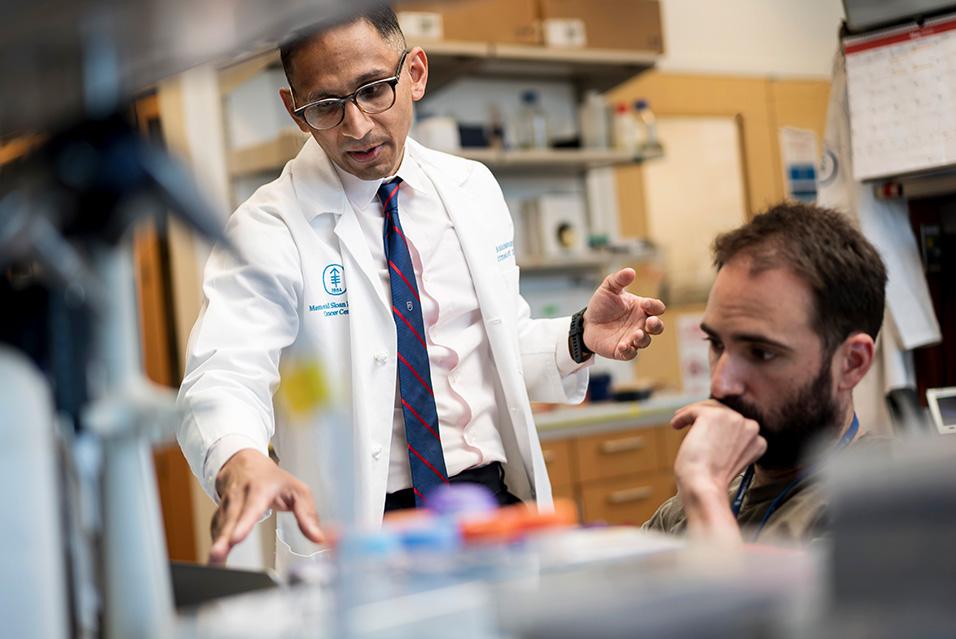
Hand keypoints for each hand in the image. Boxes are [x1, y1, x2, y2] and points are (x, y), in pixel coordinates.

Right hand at [209, 449, 324, 563]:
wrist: (244, 464)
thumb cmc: (272, 479)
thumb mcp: (297, 490)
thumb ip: (307, 514)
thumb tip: (317, 537)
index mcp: (260, 490)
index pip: (251, 507)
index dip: (243, 523)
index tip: (237, 538)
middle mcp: (240, 497)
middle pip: (231, 519)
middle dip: (224, 538)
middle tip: (218, 555)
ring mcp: (227, 506)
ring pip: (220, 525)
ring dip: (216, 544)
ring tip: (214, 562)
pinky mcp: (220, 515)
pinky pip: (216, 530)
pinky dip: (215, 545)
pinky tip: (214, 562)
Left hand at [583, 268, 664, 359]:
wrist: (586, 323)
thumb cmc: (601, 305)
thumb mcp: (608, 288)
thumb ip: (619, 280)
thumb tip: (631, 271)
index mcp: (641, 308)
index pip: (656, 308)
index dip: (654, 306)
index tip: (645, 304)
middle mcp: (640, 324)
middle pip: (657, 327)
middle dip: (656, 325)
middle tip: (650, 322)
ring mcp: (632, 338)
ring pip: (645, 341)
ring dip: (643, 339)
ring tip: (636, 334)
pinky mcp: (622, 350)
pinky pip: (630, 354)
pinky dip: (629, 351)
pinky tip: (623, 345)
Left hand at [671, 401, 766, 542]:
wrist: (704, 486)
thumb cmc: (711, 481)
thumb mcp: (729, 460)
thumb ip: (730, 443)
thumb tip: (713, 430)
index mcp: (758, 441)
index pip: (738, 424)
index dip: (719, 426)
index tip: (706, 432)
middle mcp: (750, 427)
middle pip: (724, 411)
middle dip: (705, 415)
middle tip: (689, 421)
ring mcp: (733, 419)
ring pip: (709, 407)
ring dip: (692, 413)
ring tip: (679, 421)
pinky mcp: (713, 415)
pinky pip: (693, 410)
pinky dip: (682, 416)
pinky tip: (675, 425)